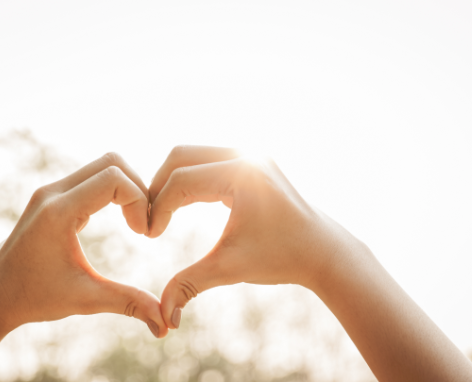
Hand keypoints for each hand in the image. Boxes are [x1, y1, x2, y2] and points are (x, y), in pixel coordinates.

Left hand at [0, 153, 167, 381]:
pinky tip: (121, 220)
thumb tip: (167, 324)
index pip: (114, 179)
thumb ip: (129, 304)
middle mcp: (53, 193)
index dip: (139, 201)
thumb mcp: (85, 300)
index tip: (143, 234)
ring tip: (136, 222)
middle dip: (138, 188)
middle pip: (112, 162)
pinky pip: (92, 177)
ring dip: (127, 188)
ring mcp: (51, 191)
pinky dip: (114, 191)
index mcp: (59, 212)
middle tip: (144, 224)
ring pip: (103, 165)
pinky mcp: (54, 196)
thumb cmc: (34, 298)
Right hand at [147, 145, 338, 328]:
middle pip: (181, 156)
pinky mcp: (251, 161)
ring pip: (193, 156)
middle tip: (149, 219)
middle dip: (159, 187)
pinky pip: (208, 161)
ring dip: (173, 182)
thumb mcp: (231, 269)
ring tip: (162, 214)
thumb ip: (190, 285)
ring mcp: (250, 154)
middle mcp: (246, 155)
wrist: (322, 252)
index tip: (150, 236)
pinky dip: (191, 180)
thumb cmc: (281, 258)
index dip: (158, 208)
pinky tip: (182, 206)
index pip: (181, 180)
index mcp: (243, 174)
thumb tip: (163, 318)